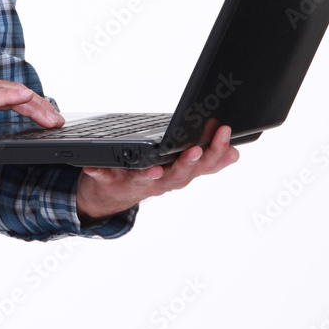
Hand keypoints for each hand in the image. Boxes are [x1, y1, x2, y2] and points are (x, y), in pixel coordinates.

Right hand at [0, 72, 63, 176]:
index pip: (7, 96)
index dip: (29, 106)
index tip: (47, 118)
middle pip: (13, 92)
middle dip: (39, 106)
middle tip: (57, 120)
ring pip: (8, 92)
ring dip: (33, 104)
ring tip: (51, 117)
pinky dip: (10, 95)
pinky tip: (26, 98)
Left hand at [76, 125, 238, 221]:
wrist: (112, 196)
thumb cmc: (151, 174)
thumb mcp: (181, 167)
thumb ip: (208, 160)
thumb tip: (235, 151)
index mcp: (179, 174)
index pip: (204, 165)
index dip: (217, 152)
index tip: (225, 132)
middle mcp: (161, 182)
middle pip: (180, 176)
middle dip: (190, 163)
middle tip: (197, 149)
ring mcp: (137, 184)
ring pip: (147, 181)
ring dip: (152, 176)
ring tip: (155, 168)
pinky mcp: (111, 182)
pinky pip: (105, 178)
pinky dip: (100, 173)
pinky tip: (93, 167)